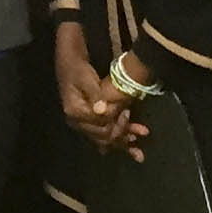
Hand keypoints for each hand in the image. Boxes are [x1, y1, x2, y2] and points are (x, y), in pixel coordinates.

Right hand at [54, 22, 146, 158]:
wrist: (69, 61)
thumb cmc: (77, 68)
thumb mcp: (85, 79)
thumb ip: (95, 95)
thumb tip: (102, 111)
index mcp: (75, 112)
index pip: (99, 126)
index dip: (116, 126)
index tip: (128, 116)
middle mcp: (78, 121)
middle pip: (103, 136)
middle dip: (123, 138)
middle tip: (142, 133)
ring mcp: (84, 122)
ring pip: (105, 137)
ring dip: (122, 142)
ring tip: (139, 151)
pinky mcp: (90, 118)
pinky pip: (104, 132)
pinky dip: (117, 137)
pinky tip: (129, 143)